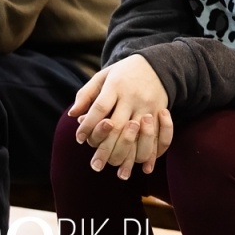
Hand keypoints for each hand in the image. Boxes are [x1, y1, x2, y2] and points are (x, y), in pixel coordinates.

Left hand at [69, 55, 169, 171]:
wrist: (159, 64)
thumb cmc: (125, 72)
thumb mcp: (104, 75)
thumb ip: (86, 93)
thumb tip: (73, 115)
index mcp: (116, 86)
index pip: (99, 108)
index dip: (88, 126)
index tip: (79, 139)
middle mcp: (133, 97)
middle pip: (117, 126)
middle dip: (105, 148)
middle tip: (95, 166)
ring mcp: (148, 105)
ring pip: (136, 134)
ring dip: (126, 154)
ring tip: (117, 171)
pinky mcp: (160, 111)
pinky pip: (157, 135)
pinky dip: (151, 153)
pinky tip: (144, 167)